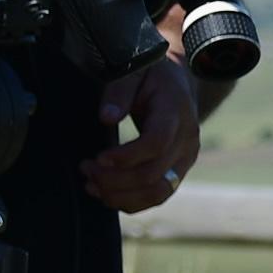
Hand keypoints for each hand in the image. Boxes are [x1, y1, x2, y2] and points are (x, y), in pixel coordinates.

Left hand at [80, 54, 200, 213]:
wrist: (178, 83)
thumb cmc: (152, 75)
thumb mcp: (135, 70)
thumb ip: (120, 91)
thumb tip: (106, 117)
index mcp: (176, 112)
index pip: (156, 143)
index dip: (126, 156)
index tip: (98, 158)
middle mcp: (187, 140)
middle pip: (153, 174)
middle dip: (114, 178)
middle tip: (85, 169)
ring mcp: (185, 159)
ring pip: (157, 192)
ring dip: (121, 195)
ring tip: (91, 185)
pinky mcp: (178, 172)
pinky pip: (157, 197)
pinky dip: (131, 201)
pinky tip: (106, 194)